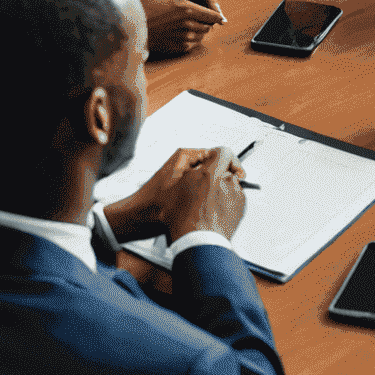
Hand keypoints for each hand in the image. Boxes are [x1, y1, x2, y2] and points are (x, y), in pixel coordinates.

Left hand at [104, 145, 247, 243]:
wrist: (135, 221)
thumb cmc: (153, 206)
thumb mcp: (186, 188)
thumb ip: (211, 178)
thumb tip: (231, 175)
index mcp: (184, 156)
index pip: (216, 153)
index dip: (230, 165)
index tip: (239, 177)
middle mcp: (183, 164)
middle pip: (214, 167)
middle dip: (224, 179)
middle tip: (232, 190)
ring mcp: (182, 177)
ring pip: (209, 180)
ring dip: (215, 190)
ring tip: (219, 201)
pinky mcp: (180, 191)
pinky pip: (201, 190)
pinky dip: (207, 198)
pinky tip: (208, 209)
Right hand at [140, 0, 224, 57]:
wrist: (129, 25)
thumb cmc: (145, 4)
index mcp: (187, 9)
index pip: (213, 15)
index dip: (218, 15)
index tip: (220, 16)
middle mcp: (187, 25)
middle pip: (208, 27)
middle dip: (207, 22)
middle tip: (203, 17)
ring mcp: (182, 38)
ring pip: (201, 36)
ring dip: (200, 31)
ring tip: (192, 24)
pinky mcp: (175, 48)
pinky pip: (192, 45)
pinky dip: (192, 39)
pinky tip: (184, 33)